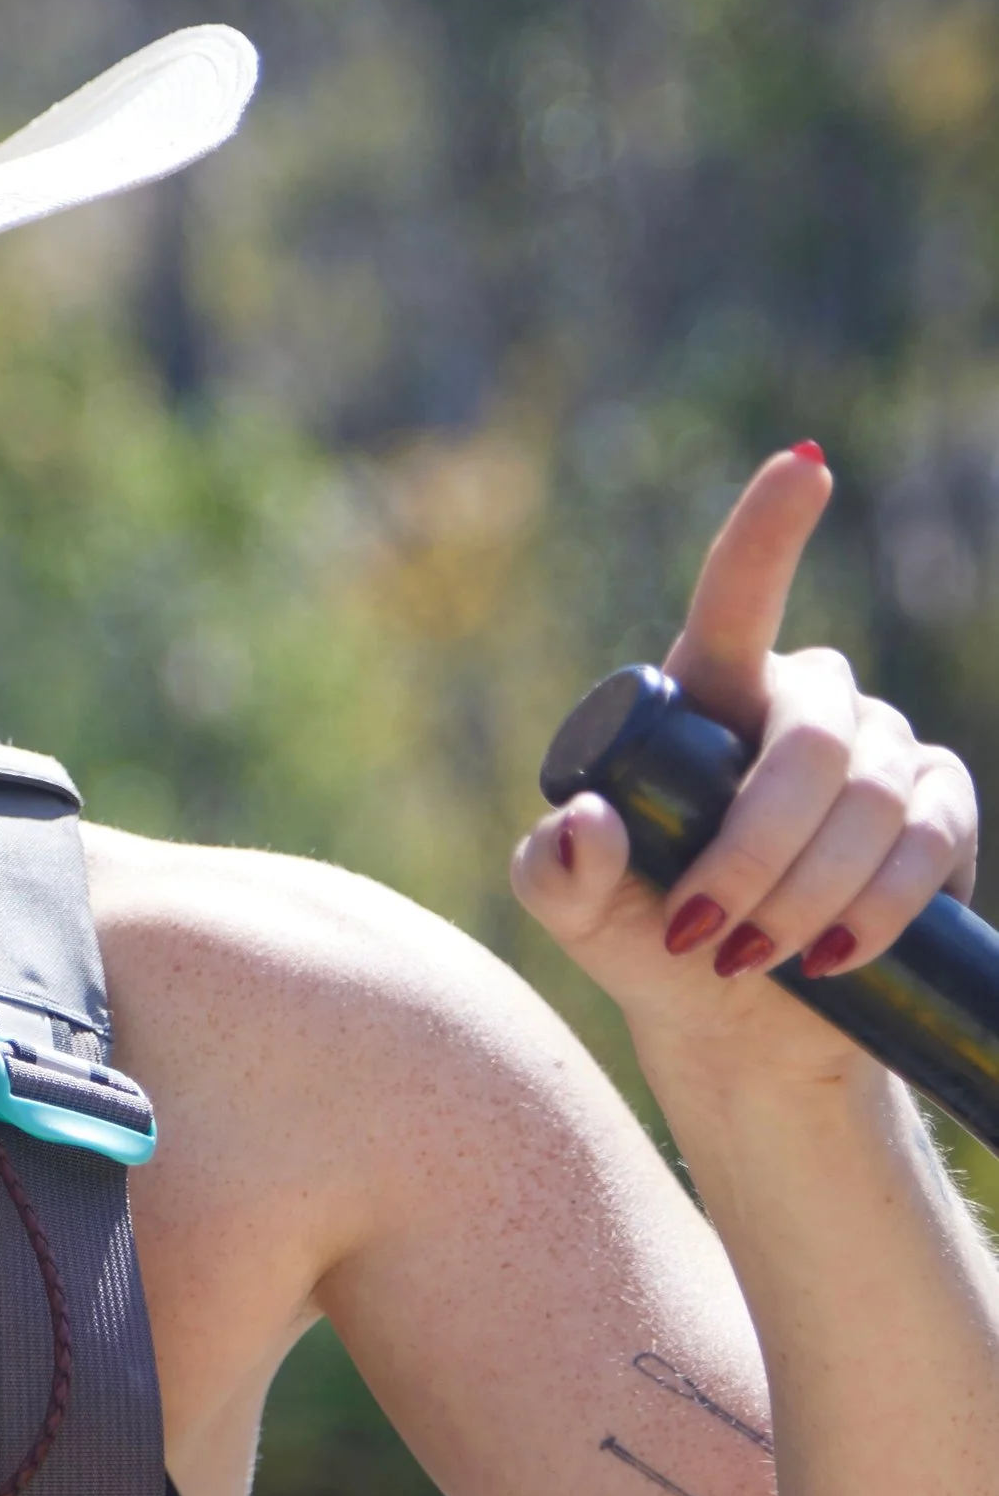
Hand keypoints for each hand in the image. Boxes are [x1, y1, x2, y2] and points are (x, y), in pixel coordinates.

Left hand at [511, 445, 979, 1083]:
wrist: (738, 1027)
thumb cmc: (647, 944)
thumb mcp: (578, 913)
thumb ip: (556, 871)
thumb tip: (588, 822)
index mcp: (708, 696)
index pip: (738, 601)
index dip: (768, 535)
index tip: (804, 468)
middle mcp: (801, 703)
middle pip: (806, 744)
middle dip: (755, 849)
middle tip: (705, 931)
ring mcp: (880, 750)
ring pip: (867, 802)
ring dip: (805, 893)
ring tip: (752, 957)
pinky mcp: (938, 810)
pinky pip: (928, 841)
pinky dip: (873, 907)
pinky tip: (829, 954)